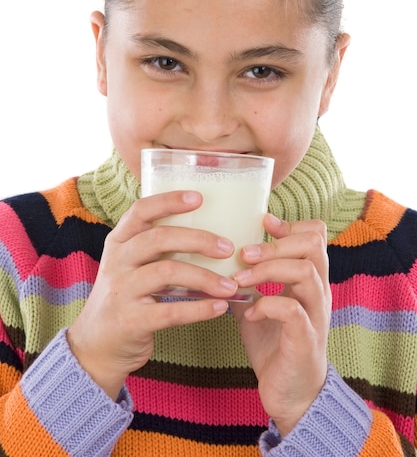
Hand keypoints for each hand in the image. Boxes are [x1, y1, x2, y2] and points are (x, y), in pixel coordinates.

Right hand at [67, 190, 237, 398]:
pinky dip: (199, 309)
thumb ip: (155, 249)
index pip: (141, 210)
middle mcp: (117, 261)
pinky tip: (219, 307)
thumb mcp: (130, 266)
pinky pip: (171, 311)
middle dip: (198, 240)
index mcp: (119, 242)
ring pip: (167, 272)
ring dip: (205, 277)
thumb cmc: (125, 298)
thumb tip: (209, 233)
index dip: (169, 201)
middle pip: (159, 238)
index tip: (199, 197)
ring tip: (231, 285)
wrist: (95, 346)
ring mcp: (121, 290)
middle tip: (228, 247)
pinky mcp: (130, 321)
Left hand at [231, 214, 330, 435]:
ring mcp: (315, 314)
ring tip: (241, 280)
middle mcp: (318, 291)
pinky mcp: (306, 339)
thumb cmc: (275, 345)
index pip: (315, 235)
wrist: (290, 394)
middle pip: (313, 244)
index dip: (289, 224)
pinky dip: (268, 304)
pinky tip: (251, 313)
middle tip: (244, 253)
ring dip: (268, 269)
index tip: (262, 223)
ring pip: (305, 271)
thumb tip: (216, 260)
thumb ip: (247, 282)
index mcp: (309, 279)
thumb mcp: (257, 305)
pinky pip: (293, 310)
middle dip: (274, 243)